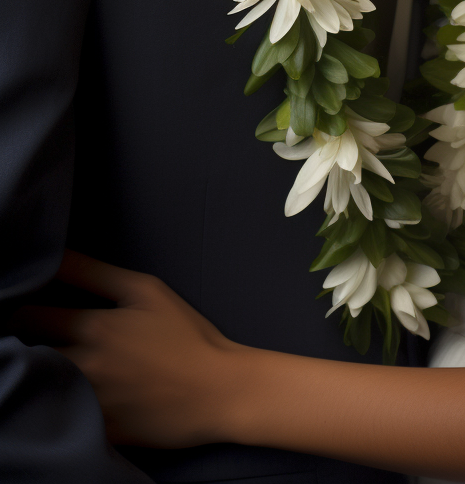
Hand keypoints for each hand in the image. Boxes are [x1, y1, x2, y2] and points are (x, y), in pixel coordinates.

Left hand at [16, 251, 243, 447]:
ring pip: (38, 388)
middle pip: (26, 356)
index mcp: (94, 328)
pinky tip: (68, 398)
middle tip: (36, 340)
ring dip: (37, 376)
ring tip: (48, 367)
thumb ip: (96, 272)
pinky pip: (61, 420)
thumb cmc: (187, 336)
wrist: (218, 390)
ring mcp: (91, 404)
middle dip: (24, 345)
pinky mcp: (99, 433)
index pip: (30, 317)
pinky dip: (57, 407)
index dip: (23, 312)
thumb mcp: (146, 290)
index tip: (29, 312)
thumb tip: (57, 255)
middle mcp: (85, 367)